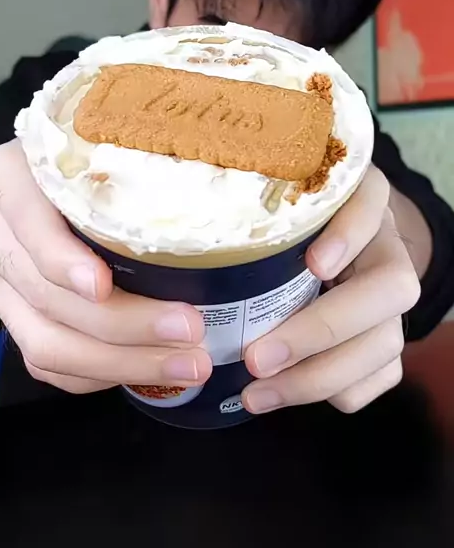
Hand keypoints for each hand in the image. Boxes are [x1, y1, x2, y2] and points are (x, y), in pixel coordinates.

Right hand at [0, 141, 210, 393]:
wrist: (16, 194)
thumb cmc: (78, 161)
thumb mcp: (90, 147)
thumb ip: (126, 167)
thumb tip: (215, 194)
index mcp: (10, 178)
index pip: (28, 220)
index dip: (61, 258)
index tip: (103, 285)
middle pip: (45, 293)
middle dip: (122, 324)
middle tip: (190, 330)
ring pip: (44, 341)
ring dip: (120, 362)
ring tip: (186, 364)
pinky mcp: (6, 316)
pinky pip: (43, 361)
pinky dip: (97, 373)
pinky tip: (146, 369)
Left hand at [243, 166, 420, 413]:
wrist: (336, 243)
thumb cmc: (290, 220)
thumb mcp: (275, 199)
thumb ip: (253, 207)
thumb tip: (198, 240)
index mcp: (363, 199)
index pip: (371, 204)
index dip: (349, 235)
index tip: (315, 265)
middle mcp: (390, 247)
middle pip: (390, 288)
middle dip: (321, 330)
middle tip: (256, 359)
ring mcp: (395, 300)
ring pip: (385, 343)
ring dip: (318, 378)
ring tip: (256, 393)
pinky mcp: (389, 339)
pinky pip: (381, 376)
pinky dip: (333, 392)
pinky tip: (284, 392)